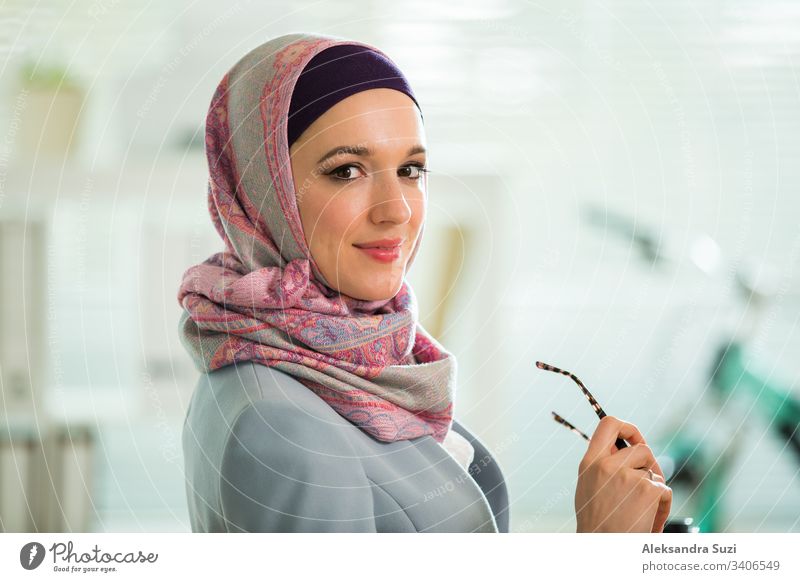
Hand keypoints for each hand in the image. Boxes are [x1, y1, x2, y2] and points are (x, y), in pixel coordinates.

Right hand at [575, 416, 671, 532]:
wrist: (602, 548)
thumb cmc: (597, 524)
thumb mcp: (588, 487)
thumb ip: (602, 465)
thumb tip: (623, 449)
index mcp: (589, 462)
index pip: (608, 424)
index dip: (627, 427)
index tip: (634, 438)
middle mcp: (607, 465)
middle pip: (642, 448)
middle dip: (650, 464)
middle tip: (650, 479)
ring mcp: (628, 476)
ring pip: (654, 471)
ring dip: (655, 487)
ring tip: (644, 509)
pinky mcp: (647, 490)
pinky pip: (664, 489)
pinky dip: (663, 506)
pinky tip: (651, 520)